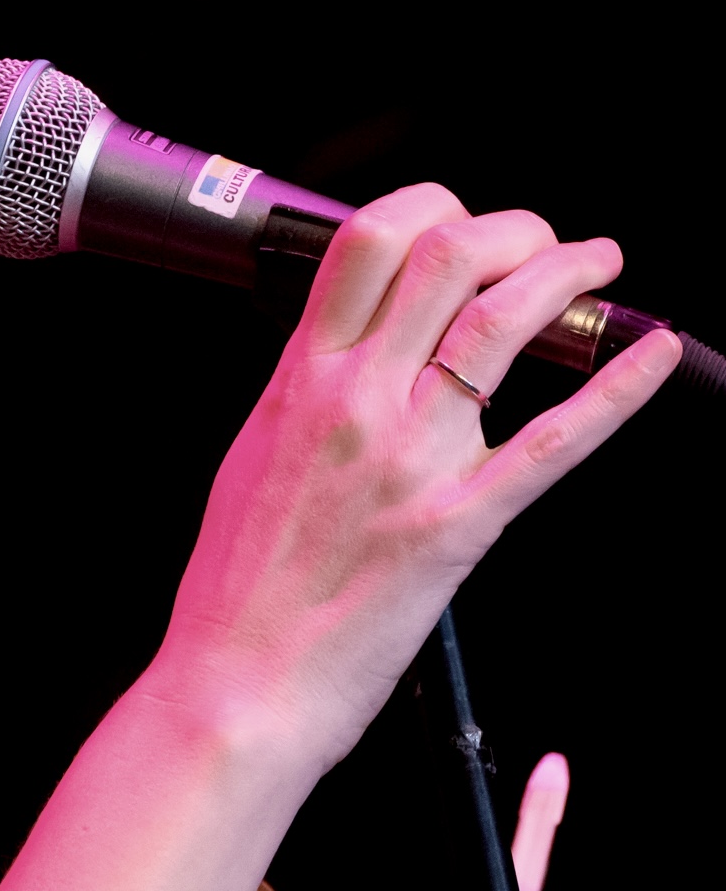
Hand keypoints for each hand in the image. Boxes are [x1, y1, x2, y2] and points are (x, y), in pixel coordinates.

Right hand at [153, 186, 676, 770]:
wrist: (235, 685)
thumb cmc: (237, 591)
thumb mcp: (253, 459)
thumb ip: (304, 398)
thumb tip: (346, 356)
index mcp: (297, 382)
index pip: (367, 241)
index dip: (432, 205)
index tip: (463, 221)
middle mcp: (354, 402)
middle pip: (445, 255)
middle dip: (515, 228)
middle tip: (545, 242)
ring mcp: (409, 458)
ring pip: (500, 321)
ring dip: (566, 274)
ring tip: (597, 266)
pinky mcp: (456, 523)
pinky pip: (553, 439)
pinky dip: (617, 387)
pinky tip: (654, 354)